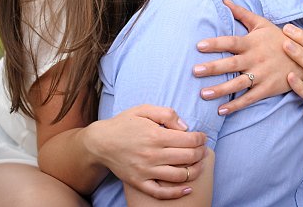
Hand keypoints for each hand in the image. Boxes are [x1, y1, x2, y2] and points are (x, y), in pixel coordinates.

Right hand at [86, 104, 206, 199]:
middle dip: (201, 153)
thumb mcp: (144, 110)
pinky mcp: (138, 183)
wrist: (100, 142)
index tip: (202, 137)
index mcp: (156, 135)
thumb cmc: (124, 124)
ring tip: (198, 164)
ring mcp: (145, 171)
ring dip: (195, 171)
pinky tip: (187, 188)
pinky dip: (176, 193)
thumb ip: (167, 114)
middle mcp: (152, 155)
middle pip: (188, 157)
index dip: (201, 138)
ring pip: (179, 176)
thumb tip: (185, 126)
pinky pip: (161, 192)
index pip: (189, 140)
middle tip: (203, 149)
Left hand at [193, 0, 302, 113]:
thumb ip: (241, 13)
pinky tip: (221, 110)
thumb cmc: (279, 39)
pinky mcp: (267, 88)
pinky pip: (249, 98)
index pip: (231, 42)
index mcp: (252, 43)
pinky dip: (236, 105)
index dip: (216, 43)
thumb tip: (223, 0)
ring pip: (238, 83)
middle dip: (213, 68)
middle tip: (195, 71)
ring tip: (203, 94)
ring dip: (221, 90)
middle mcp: (255, 59)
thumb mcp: (262, 23)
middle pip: (232, 63)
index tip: (199, 46)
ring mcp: (262, 75)